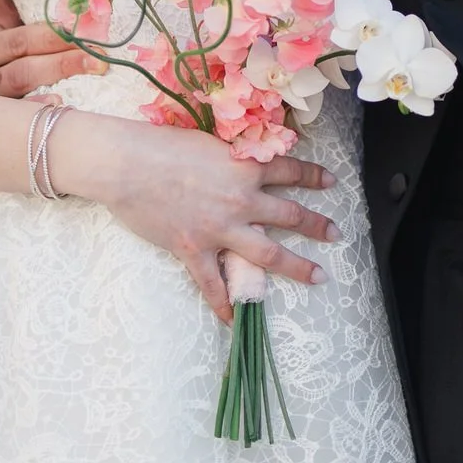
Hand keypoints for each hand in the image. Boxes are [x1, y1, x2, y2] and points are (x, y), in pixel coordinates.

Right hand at [48, 112, 338, 321]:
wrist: (127, 165)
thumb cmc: (162, 144)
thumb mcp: (210, 141)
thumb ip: (233, 156)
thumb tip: (247, 159)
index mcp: (246, 168)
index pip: (291, 172)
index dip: (315, 178)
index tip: (331, 182)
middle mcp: (241, 200)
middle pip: (291, 216)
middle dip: (317, 226)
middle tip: (335, 234)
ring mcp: (220, 229)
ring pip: (269, 254)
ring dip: (297, 267)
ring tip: (318, 276)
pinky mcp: (194, 250)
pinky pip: (214, 285)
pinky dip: (224, 305)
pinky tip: (234, 321)